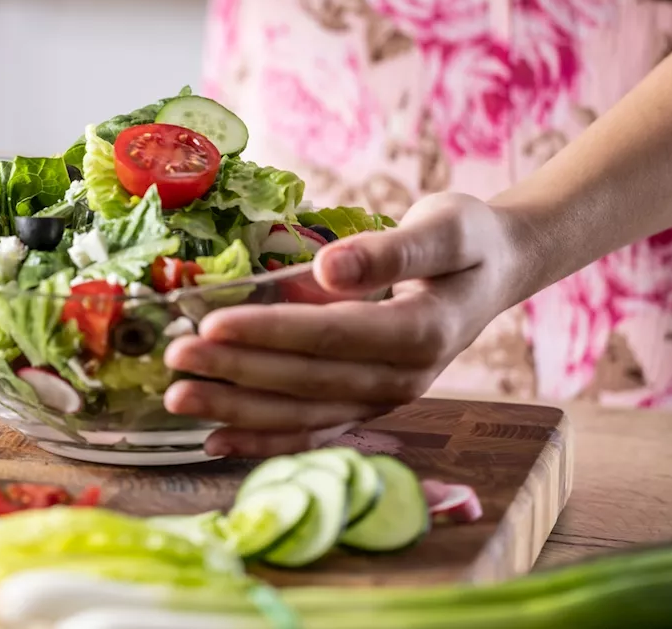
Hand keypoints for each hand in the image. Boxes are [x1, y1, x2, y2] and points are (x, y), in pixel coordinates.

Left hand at [163, 193, 526, 457]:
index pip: (330, 337)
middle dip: (235, 372)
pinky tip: (215, 442)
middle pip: (305, 381)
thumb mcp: (445, 229)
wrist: (496, 272)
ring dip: (237, 410)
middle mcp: (402, 379)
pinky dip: (264, 441)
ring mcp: (384, 399)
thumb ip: (391, 250)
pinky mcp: (367, 405)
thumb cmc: (467, 241)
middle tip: (175, 357)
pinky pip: (312, 431)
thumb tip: (328, 268)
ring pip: (301, 414)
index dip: (269, 333)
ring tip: (179, 400)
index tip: (213, 323)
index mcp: (420, 333)